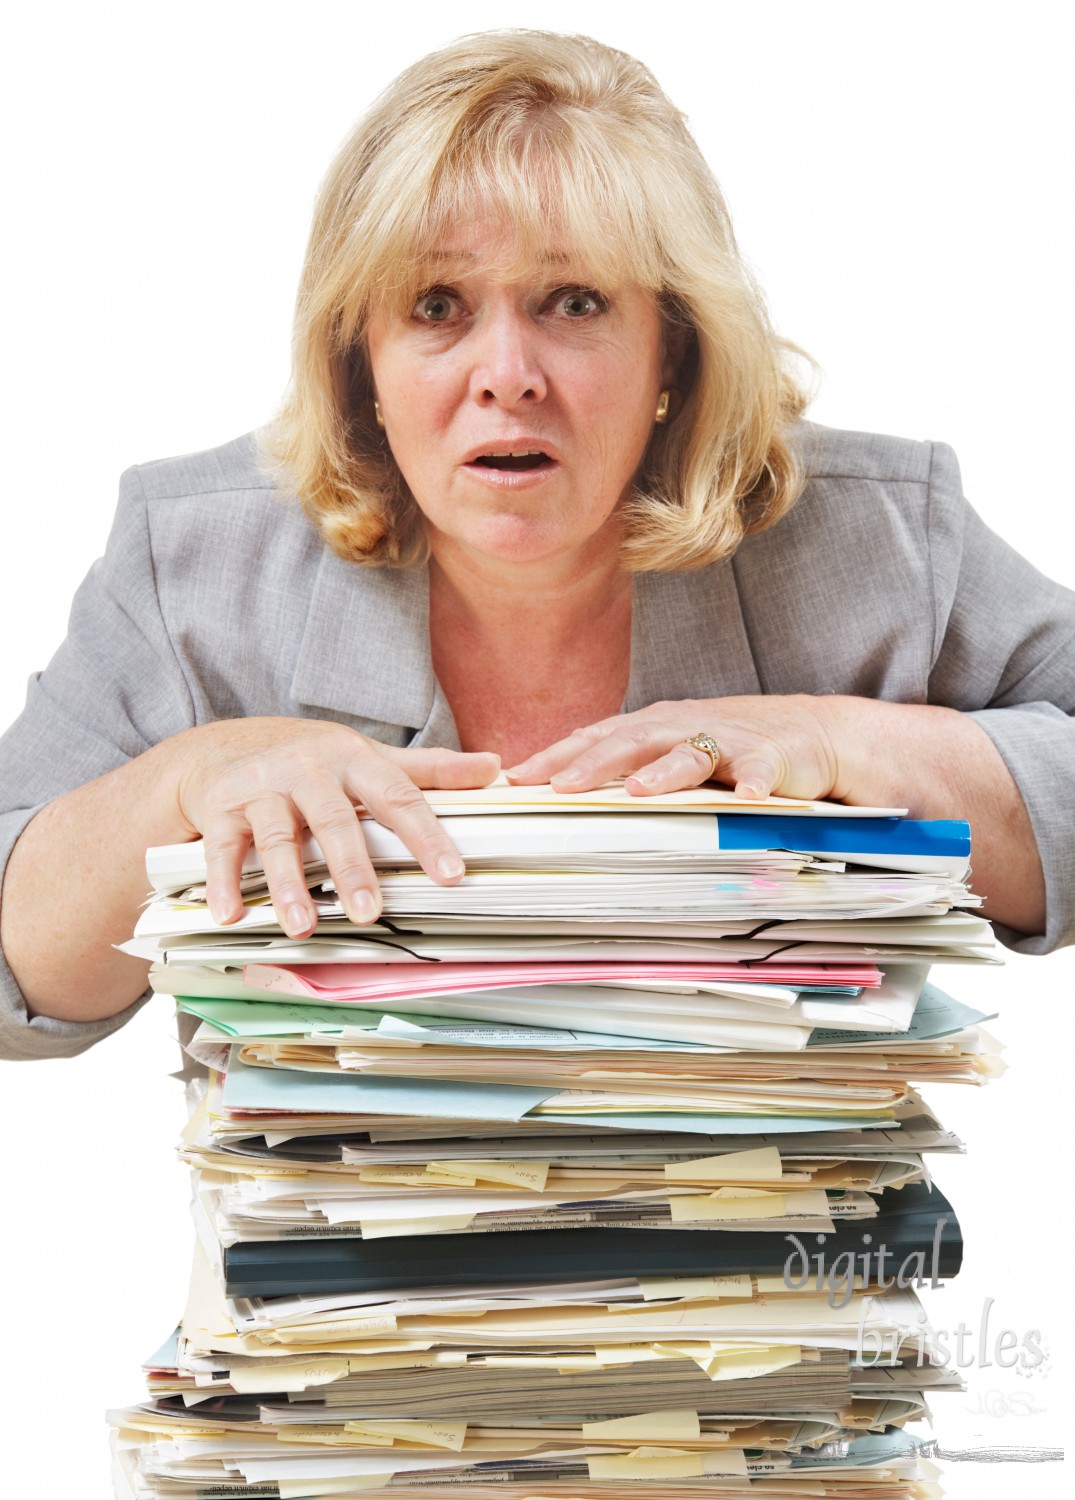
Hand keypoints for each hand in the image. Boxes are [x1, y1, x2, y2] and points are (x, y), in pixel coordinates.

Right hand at [175, 717, 498, 935]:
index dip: (426, 836)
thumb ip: (431, 770)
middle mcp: (307, 770)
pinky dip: (223, 882)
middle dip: (351, 868)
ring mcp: (261, 788)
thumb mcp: (370, 760)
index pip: (397, 798)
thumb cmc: (314, 763)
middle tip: (369, 913)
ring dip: (287, 884)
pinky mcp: (221, 808)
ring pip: (276, 837)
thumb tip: (495, 768)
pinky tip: (231, 915)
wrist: (226, 747)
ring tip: (302, 926)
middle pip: (334, 820)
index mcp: (353, 761)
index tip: (451, 874)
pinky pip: (221, 847)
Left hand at [505, 696, 841, 800]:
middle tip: (560, 785)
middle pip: (631, 741)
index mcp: (649, 727)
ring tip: (640, 791)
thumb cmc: (722, 745)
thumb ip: (620, 766)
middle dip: (594, 763)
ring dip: (664, 771)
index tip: (516, 776)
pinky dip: (753, 783)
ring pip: (689, 753)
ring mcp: (725, 740)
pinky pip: (759, 770)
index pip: (593, 738)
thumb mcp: (664, 750)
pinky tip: (747, 797)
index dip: (555, 755)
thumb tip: (555, 793)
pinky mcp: (768, 757)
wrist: (803, 732)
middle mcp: (680, 727)